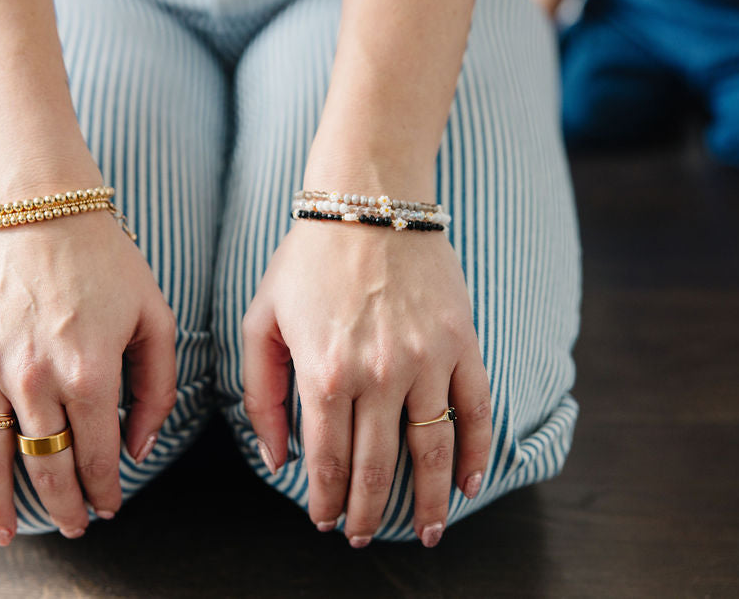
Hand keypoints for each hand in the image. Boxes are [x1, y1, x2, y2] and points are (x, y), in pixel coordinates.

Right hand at [0, 195, 176, 545]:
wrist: (40, 202)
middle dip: (63, 506)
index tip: (108, 509)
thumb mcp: (155, 316)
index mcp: (91, 373)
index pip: (98, 458)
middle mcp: (36, 379)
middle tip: (71, 527)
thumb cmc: (106, 259)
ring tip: (6, 534)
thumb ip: (158, 387)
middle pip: (47, 467)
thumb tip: (141, 447)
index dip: (104, 492)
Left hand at [242, 219, 490, 547]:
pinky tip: (469, 482)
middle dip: (369, 514)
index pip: (327, 462)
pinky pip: (475, 409)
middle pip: (378, 469)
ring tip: (426, 533)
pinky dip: (476, 451)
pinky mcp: (461, 342)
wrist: (368, 200)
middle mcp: (378, 375)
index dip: (326, 501)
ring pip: (431, 451)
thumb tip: (276, 459)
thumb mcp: (262, 320)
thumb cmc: (307, 260)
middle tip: (364, 538)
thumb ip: (262, 394)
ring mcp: (427, 360)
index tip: (325, 521)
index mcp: (324, 373)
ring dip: (428, 502)